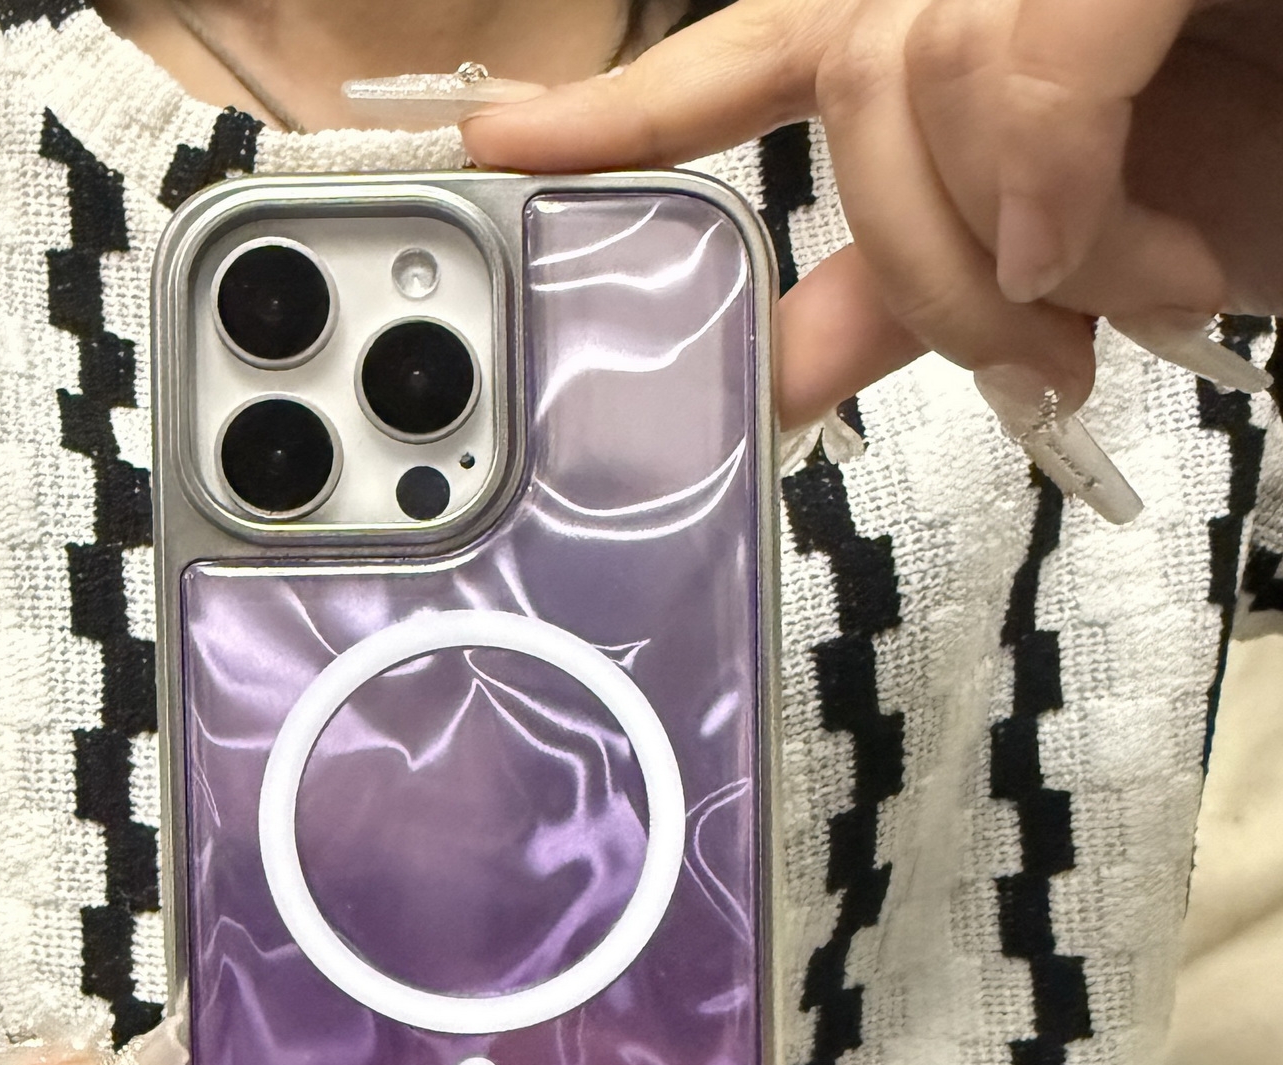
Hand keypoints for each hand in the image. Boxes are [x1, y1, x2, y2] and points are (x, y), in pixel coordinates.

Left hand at [464, 0, 1281, 501]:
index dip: (622, 108)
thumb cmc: (1242, 176)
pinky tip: (1094, 248)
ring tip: (1124, 297)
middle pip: (850, 95)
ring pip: (921, 88)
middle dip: (928, 270)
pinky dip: (1050, 176)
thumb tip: (778, 371)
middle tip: (1036, 355)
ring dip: (1015, 252)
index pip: (749, 55)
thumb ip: (911, 296)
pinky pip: (1032, 64)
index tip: (505, 142)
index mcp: (935, 42)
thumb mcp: (1055, 261)